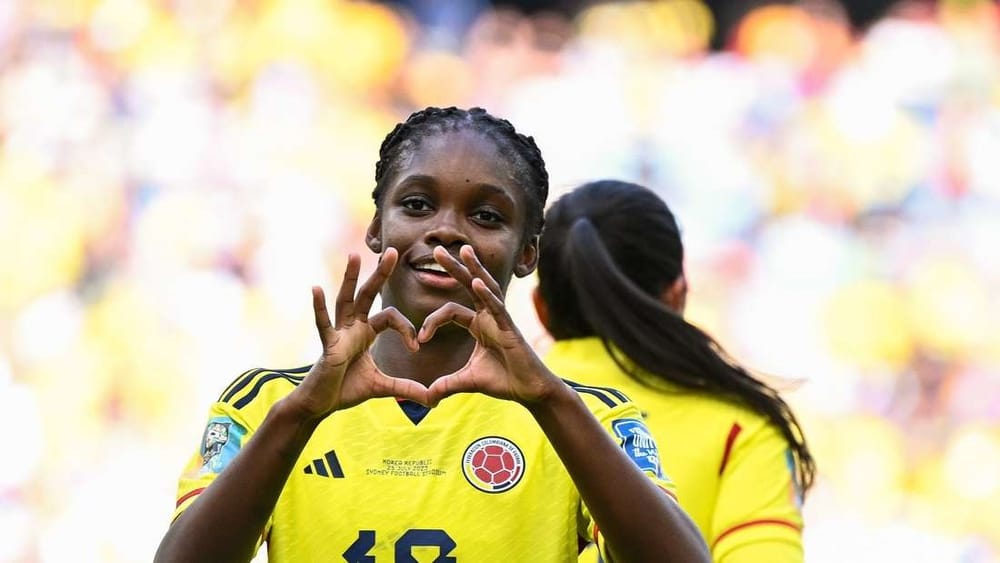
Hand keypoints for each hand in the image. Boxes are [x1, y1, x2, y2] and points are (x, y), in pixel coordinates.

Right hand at [287, 249, 429, 419]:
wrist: (320, 405)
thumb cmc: (345, 390)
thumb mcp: (382, 387)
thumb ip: (406, 388)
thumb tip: (433, 399)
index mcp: (365, 332)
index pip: (390, 317)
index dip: (406, 329)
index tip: (416, 347)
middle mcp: (352, 327)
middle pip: (368, 294)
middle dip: (381, 274)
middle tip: (394, 251)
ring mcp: (338, 334)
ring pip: (346, 300)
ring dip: (351, 278)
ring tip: (355, 255)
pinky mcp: (327, 345)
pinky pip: (323, 324)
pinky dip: (319, 307)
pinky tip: (316, 288)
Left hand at [421, 245, 561, 405]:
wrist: (530, 392)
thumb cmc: (504, 381)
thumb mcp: (468, 381)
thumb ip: (446, 385)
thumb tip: (426, 398)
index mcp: (478, 324)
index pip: (451, 311)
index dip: (432, 322)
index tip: (420, 340)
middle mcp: (489, 316)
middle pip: (469, 285)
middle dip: (454, 268)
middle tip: (437, 249)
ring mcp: (501, 320)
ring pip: (486, 288)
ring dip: (473, 269)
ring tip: (463, 250)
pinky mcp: (510, 329)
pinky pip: (497, 308)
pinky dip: (487, 295)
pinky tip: (476, 282)